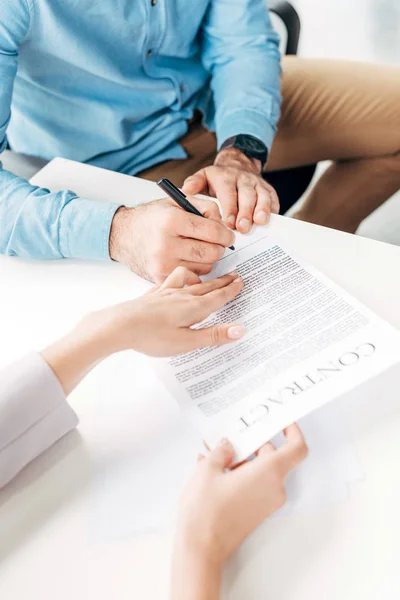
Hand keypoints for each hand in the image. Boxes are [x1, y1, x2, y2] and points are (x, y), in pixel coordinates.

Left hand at [95, 267, 244, 356]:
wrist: (120, 325)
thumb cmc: (152, 336)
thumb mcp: (187, 341)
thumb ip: (214, 335)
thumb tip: (240, 330)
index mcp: (193, 308)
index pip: (218, 297)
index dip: (231, 290)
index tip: (241, 281)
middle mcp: (182, 296)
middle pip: (207, 287)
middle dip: (222, 281)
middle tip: (234, 275)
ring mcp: (166, 293)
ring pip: (189, 281)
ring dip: (200, 278)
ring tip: (205, 278)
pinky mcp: (152, 295)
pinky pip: (169, 281)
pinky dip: (178, 279)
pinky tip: (174, 283)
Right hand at [109, 197, 234, 282]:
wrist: (122, 235)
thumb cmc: (153, 218)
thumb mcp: (177, 202)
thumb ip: (205, 208)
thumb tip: (225, 226)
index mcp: (171, 221)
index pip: (213, 231)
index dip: (226, 234)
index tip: (228, 236)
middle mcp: (166, 244)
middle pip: (212, 253)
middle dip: (219, 248)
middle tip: (216, 243)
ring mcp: (163, 264)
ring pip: (205, 267)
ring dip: (208, 259)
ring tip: (198, 249)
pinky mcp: (161, 277)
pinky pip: (192, 277)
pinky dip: (196, 270)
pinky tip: (189, 260)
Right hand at [173, 426, 306, 575]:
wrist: (200, 549)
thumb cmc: (206, 510)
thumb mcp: (208, 470)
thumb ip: (221, 451)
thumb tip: (227, 445)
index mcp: (269, 473)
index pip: (297, 448)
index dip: (293, 431)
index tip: (281, 421)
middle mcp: (274, 488)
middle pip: (275, 456)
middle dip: (254, 443)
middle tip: (231, 435)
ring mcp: (267, 502)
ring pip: (262, 470)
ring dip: (243, 459)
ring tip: (215, 455)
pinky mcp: (257, 511)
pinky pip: (256, 484)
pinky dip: (241, 474)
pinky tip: (214, 471)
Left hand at [182, 148, 278, 233]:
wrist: (237, 163)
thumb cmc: (218, 178)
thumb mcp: (203, 177)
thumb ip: (195, 183)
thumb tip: (186, 190)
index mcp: (225, 177)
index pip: (228, 193)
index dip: (230, 209)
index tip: (229, 223)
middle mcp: (243, 179)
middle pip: (247, 196)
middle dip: (246, 212)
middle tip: (243, 228)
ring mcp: (258, 184)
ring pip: (263, 196)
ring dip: (262, 210)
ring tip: (260, 222)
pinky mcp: (269, 190)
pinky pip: (274, 199)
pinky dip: (274, 210)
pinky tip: (272, 221)